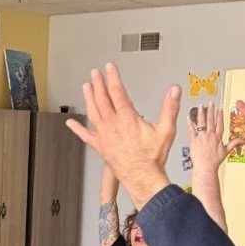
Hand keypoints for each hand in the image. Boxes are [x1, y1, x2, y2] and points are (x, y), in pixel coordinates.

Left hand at [67, 65, 180, 207]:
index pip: (117, 92)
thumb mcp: (166, 130)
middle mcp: (113, 125)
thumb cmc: (152, 158)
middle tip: (94, 73)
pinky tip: (70, 124)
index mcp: (127, 118)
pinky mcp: (100, 147)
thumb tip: (174, 91)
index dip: (113, 77)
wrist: (142, 178)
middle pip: (102, 100)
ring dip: (89, 98)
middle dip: (98, 84)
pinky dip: (77, 129)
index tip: (109, 67)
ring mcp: (104, 136)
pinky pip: (86, 136)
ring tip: (85, 87)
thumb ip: (170, 108)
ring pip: (93, 113)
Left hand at [188, 104, 228, 172]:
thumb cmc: (214, 161)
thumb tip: (242, 140)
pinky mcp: (194, 141)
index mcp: (218, 137)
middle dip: (211, 110)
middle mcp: (210, 135)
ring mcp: (202, 137)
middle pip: (211, 120)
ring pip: (202, 123)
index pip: (220, 123)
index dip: (220, 115)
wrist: (206, 167)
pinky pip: (191, 130)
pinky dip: (190, 123)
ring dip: (201, 113)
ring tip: (200, 106)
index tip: (220, 108)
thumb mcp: (226, 151)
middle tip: (210, 103)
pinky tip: (188, 117)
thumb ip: (233, 143)